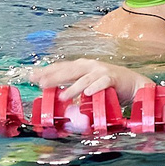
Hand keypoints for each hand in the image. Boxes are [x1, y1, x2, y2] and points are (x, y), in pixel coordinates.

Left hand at [28, 58, 145, 100]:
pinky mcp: (113, 78)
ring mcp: (102, 70)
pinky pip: (103, 82)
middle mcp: (90, 66)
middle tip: (40, 84)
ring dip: (73, 88)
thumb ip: (75, 90)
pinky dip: (95, 87)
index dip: (47, 71)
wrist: (132, 84)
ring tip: (62, 96)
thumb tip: (57, 99)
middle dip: (54, 77)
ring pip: (84, 78)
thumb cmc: (108, 86)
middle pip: (69, 70)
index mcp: (82, 66)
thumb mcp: (88, 86)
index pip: (61, 67)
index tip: (32, 76)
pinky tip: (88, 93)